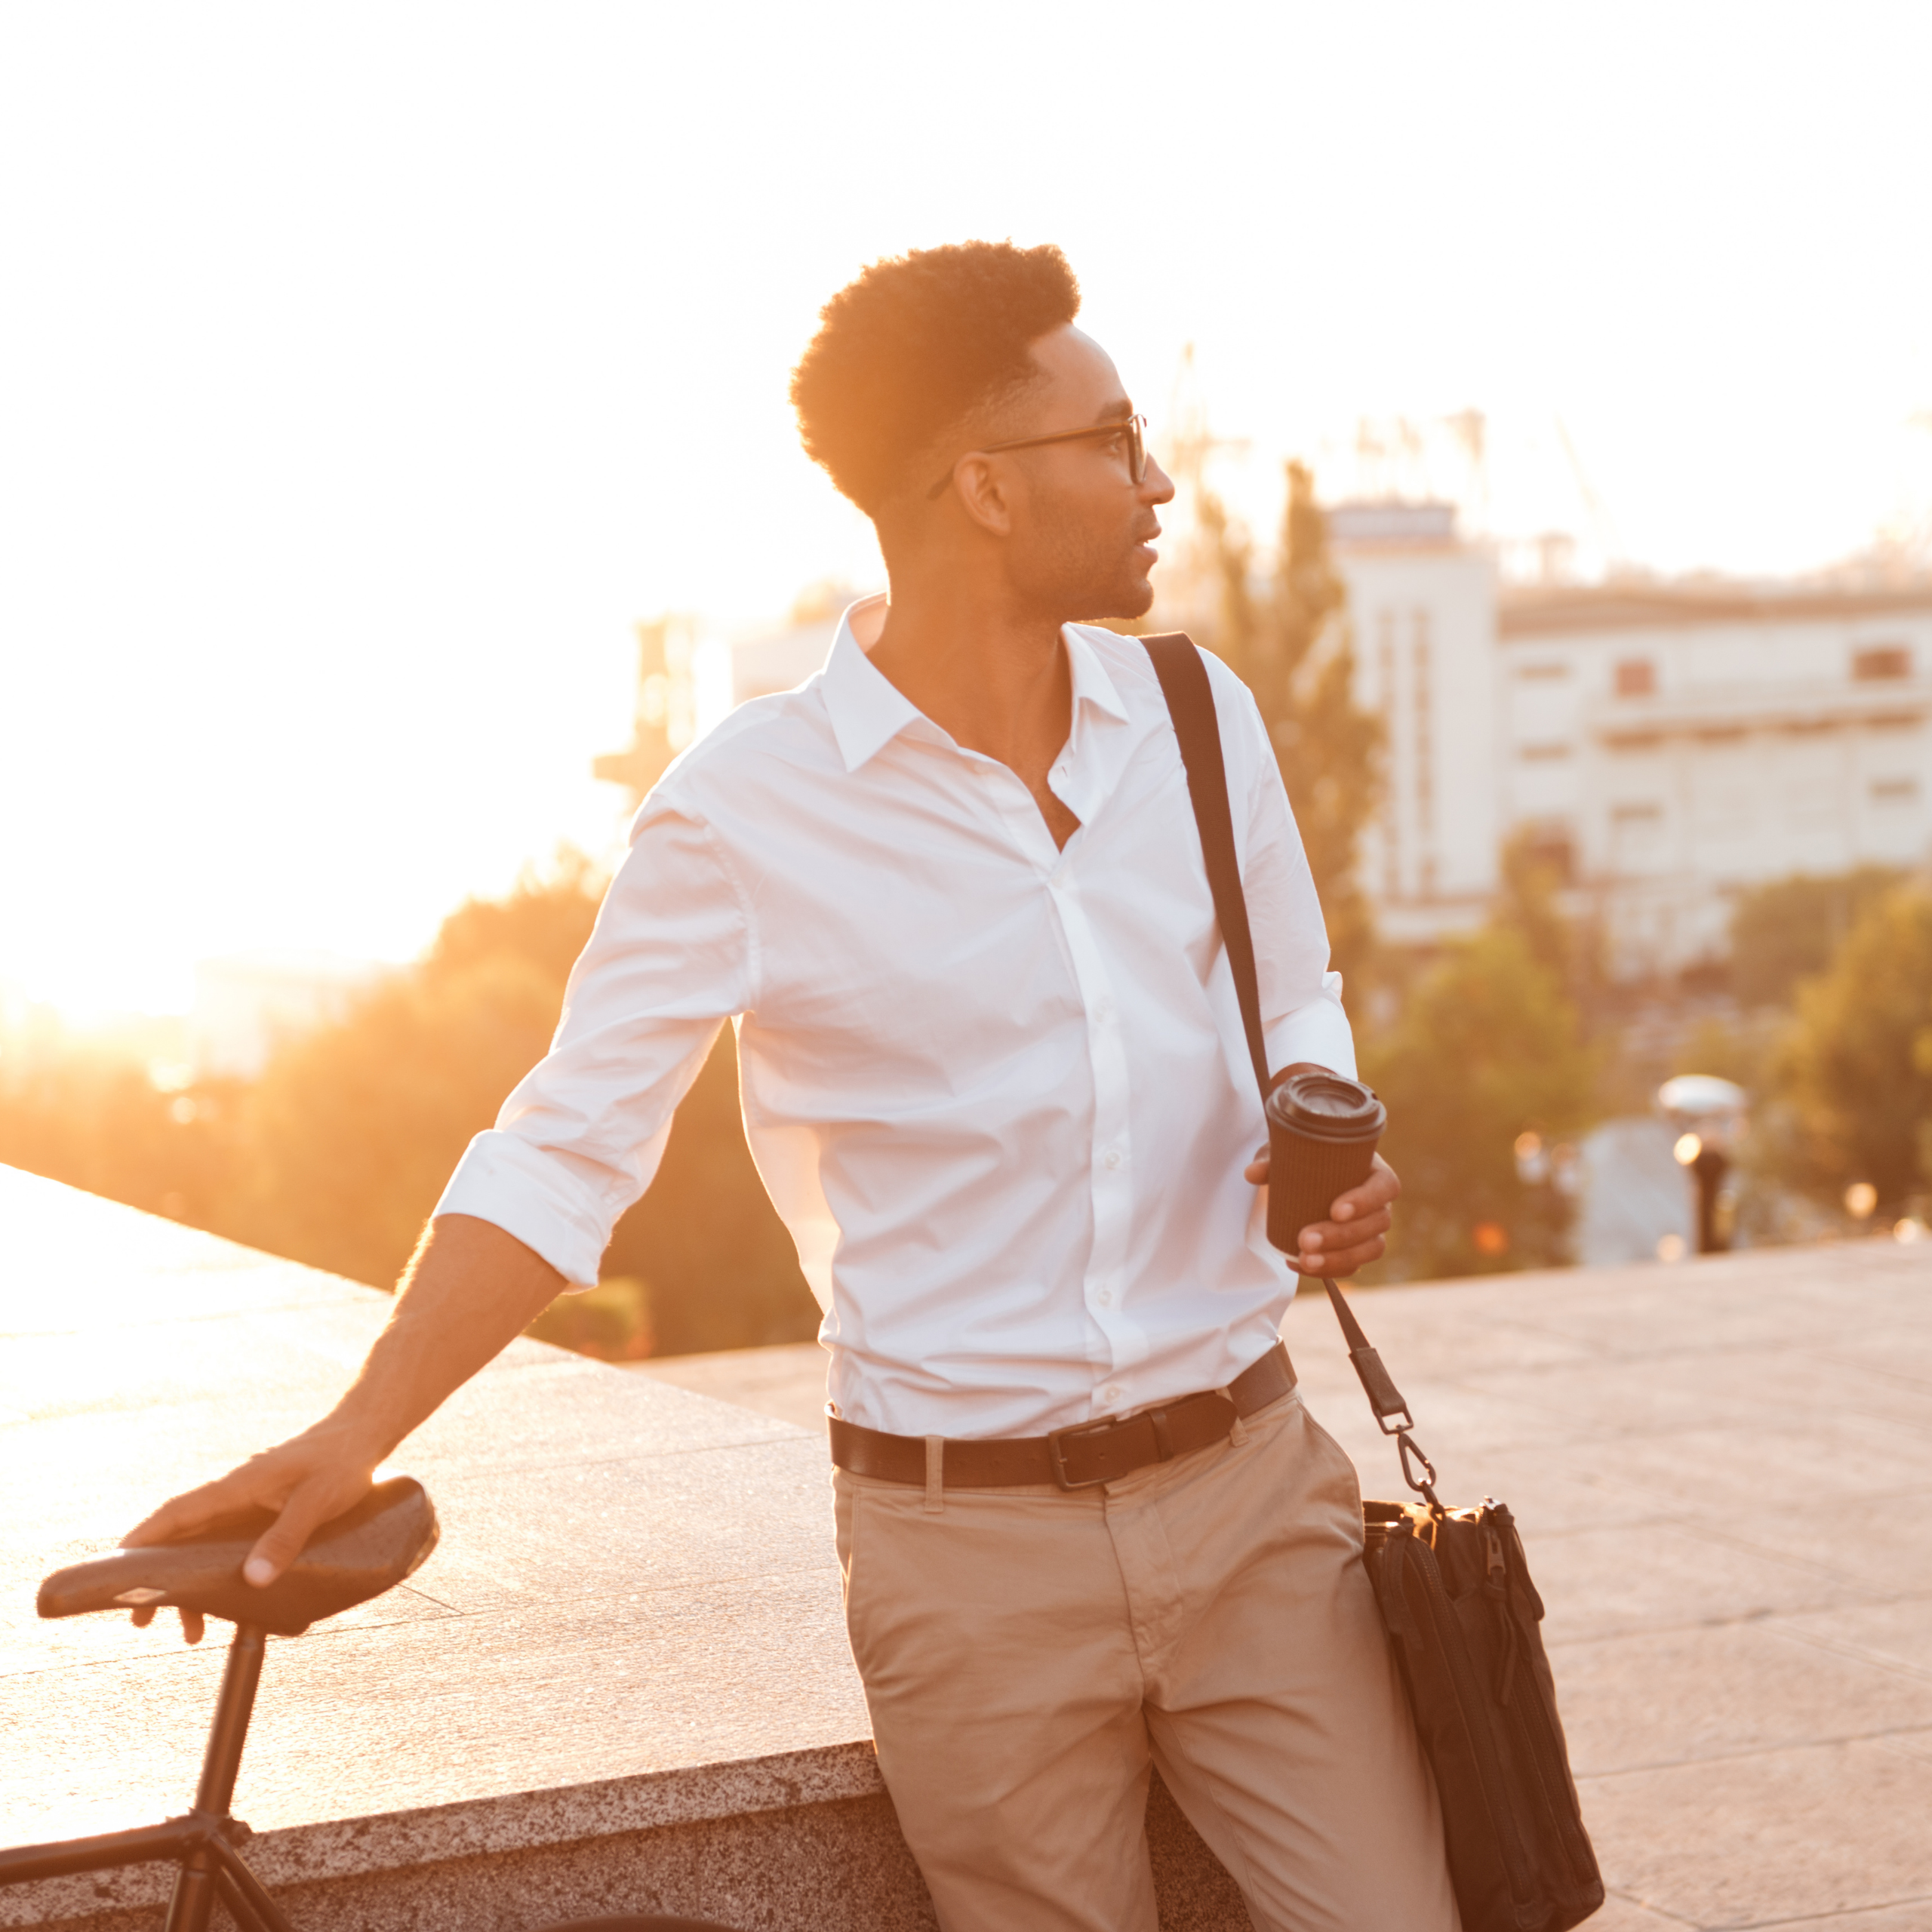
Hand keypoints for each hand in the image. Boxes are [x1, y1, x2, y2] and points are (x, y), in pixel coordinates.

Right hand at [119, 1418, 383, 1644]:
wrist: (362, 1436)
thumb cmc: (341, 1462)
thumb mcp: (318, 1500)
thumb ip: (286, 1536)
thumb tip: (252, 1579)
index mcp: (239, 1485)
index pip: (180, 1512)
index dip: (145, 1538)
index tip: (116, 1565)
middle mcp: (235, 1494)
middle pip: (182, 1536)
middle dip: (159, 1577)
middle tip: (143, 1621)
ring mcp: (246, 1503)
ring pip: (204, 1545)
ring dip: (193, 1584)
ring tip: (192, 1629)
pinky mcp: (261, 1512)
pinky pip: (227, 1545)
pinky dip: (219, 1573)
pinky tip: (228, 1602)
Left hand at [1243, 1149, 1400, 1277]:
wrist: (1308, 1175)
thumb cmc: (1307, 1159)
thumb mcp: (1291, 1153)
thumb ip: (1273, 1160)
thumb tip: (1252, 1174)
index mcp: (1375, 1172)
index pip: (1386, 1187)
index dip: (1365, 1201)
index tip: (1335, 1211)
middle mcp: (1380, 1203)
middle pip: (1376, 1223)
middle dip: (1341, 1236)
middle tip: (1305, 1240)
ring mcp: (1373, 1229)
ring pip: (1370, 1249)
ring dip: (1338, 1258)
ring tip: (1305, 1260)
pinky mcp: (1358, 1249)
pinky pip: (1353, 1265)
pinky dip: (1329, 1269)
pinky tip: (1301, 1265)